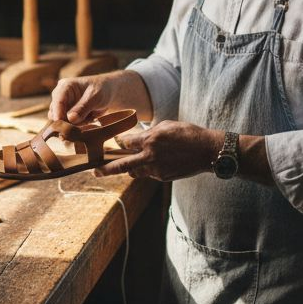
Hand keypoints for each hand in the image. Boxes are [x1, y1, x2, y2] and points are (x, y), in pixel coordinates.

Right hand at [50, 73, 116, 122]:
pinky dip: (79, 125)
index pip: (57, 100)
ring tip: (91, 116)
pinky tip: (89, 118)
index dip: (58, 113)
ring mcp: (64, 107)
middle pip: (56, 113)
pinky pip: (70, 126)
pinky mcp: (68, 116)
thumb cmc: (103, 90)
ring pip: (62, 122)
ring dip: (76, 124)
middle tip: (86, 120)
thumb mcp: (95, 97)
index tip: (61, 124)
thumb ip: (83, 108)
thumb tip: (71, 119)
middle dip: (69, 121)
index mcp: (65, 86)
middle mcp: (61, 97)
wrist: (109, 94)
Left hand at [95, 121, 222, 181]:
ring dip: (130, 168)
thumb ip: (150, 133)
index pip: (125, 143)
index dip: (118, 142)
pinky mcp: (163, 177)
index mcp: (150, 140)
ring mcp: (156, 169)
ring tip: (124, 166)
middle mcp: (150, 156)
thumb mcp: (167, 126)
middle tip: (94, 171)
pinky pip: (149, 174)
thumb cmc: (189, 134)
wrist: (208, 151)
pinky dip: (147, 169)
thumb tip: (138, 137)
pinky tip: (155, 163)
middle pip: (122, 165)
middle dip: (106, 169)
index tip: (113, 142)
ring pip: (135, 172)